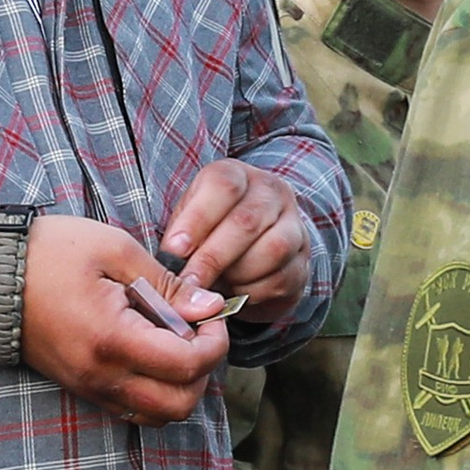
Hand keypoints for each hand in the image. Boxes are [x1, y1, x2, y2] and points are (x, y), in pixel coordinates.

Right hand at [20, 214, 228, 419]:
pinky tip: (151, 354)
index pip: (187, 366)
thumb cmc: (50, 253)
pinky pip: (132, 410)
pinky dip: (155, 391)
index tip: (211, 316)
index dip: (214, 343)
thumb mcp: (115, 250)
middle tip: (199, 334)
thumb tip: (210, 307)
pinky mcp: (80, 388)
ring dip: (180, 387)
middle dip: (203, 372)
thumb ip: (167, 285)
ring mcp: (89, 387)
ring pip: (157, 416)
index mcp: (113, 339)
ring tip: (176, 345)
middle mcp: (101, 376)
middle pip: (179, 405)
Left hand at [160, 161, 314, 317]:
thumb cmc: (211, 229)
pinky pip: (280, 279)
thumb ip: (180, 234)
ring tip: (212, 289)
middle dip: (212, 258)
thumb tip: (167, 263)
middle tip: (188, 283)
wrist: (255, 243)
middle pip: (246, 222)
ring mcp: (293, 225)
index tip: (174, 251)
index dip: (196, 220)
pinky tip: (234, 295)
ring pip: (271, 250)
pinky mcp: (303, 261)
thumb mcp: (189, 219)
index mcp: (237, 174)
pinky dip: (253, 292)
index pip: (222, 186)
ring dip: (236, 275)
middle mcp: (271, 193)